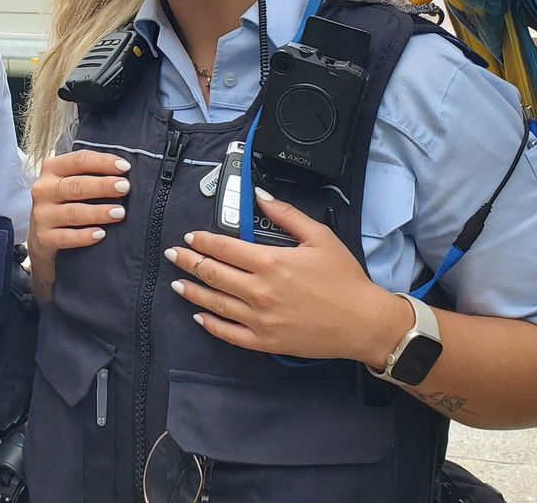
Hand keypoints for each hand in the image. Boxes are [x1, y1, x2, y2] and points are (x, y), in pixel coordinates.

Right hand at [28, 149, 130, 302]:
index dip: (102, 162)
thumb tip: (124, 170)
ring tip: (119, 212)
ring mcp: (42, 215)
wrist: (42, 236)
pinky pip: (66, 237)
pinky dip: (84, 236)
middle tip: (125, 187)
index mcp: (51, 169)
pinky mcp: (44, 238)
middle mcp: (44, 190)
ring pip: (72, 212)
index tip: (125, 166)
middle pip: (75, 186)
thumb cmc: (65, 202)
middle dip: (102, 186)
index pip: (78, 160)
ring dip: (98, 212)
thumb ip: (90, 173)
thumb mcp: (70, 181)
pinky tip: (100, 234)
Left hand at [163, 190, 405, 362]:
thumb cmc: (344, 278)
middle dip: (189, 262)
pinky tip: (200, 316)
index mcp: (270, 262)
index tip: (191, 236)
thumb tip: (260, 195)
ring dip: (193, 291)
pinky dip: (211, 324)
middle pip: (213, 274)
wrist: (363, 322)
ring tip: (177, 283)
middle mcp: (259, 291)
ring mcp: (260, 319)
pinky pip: (229, 334)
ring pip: (216, 303)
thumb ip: (286, 214)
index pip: (224, 248)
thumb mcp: (319, 237)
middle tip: (174, 255)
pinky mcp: (265, 341)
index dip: (203, 241)